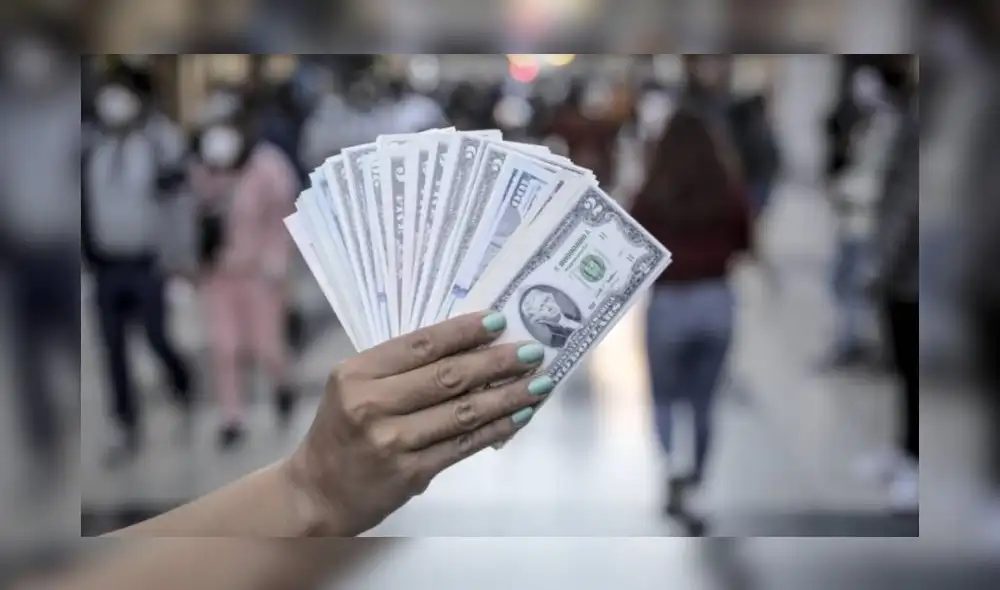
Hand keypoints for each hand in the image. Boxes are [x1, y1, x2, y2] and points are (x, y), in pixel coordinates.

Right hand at [282, 312, 549, 535]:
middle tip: (532, 350)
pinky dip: (496, 428)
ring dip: (507, 395)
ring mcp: (391, 441)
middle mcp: (371, 405)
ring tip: (538, 381)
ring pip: (462, 412)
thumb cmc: (342, 433)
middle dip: (497, 361)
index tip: (498, 321)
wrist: (317, 495)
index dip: (464, 331)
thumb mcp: (355, 388)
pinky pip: (463, 444)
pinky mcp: (410, 473)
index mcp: (356, 374)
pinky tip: (519, 415)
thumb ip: (399, 369)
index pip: (420, 345)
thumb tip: (470, 348)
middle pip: (447, 376)